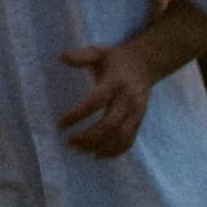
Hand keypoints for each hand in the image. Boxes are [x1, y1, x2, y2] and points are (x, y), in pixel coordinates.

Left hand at [57, 37, 158, 157]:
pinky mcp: (139, 121)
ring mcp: (136, 112)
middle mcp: (127, 99)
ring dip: (99, 147)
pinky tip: (97, 155)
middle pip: (109, 125)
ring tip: (78, 149)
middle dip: (88, 137)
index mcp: (115, 82)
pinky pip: (129, 141)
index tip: (60, 125)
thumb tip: (60, 56)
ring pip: (119, 136)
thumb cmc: (116, 59)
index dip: (78, 115)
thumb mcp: (98, 51)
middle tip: (68, 142)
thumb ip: (80, 56)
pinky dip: (114, 152)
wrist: (146, 64)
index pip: (96, 101)